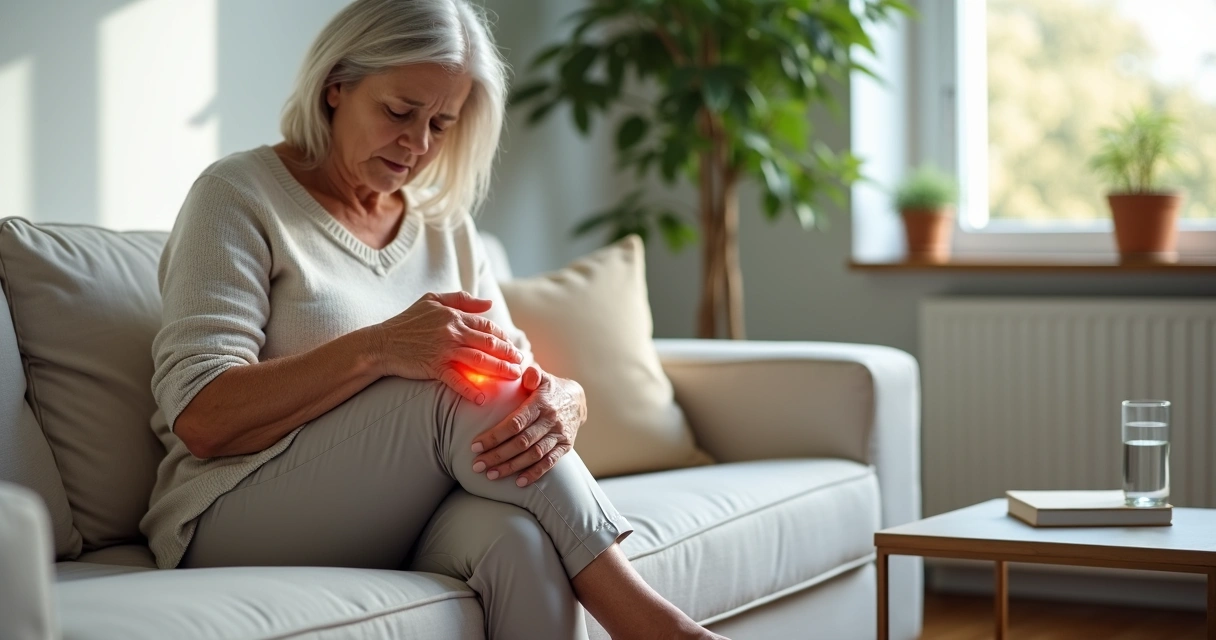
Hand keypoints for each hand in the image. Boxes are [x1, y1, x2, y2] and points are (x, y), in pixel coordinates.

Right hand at [371, 291, 524, 404]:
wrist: (381, 343)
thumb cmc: (407, 321)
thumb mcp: (433, 300)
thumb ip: (462, 300)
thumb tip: (489, 303)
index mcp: (454, 316)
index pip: (487, 326)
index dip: (504, 338)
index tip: (514, 347)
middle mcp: (452, 332)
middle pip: (489, 344)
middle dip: (509, 354)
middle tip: (522, 364)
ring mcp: (443, 350)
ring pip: (479, 360)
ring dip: (499, 370)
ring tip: (513, 377)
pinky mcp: (434, 367)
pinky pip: (456, 380)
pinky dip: (470, 390)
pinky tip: (483, 398)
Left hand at [470, 365, 585, 486]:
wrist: (577, 400)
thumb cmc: (549, 388)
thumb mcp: (542, 376)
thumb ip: (532, 374)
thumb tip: (525, 375)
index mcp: (541, 403)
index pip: (515, 422)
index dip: (495, 435)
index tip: (476, 445)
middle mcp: (551, 420)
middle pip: (521, 442)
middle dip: (497, 455)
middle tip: (477, 465)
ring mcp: (559, 435)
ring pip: (533, 455)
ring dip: (511, 467)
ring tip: (491, 475)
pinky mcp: (565, 446)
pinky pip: (550, 462)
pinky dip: (535, 473)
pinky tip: (519, 482)